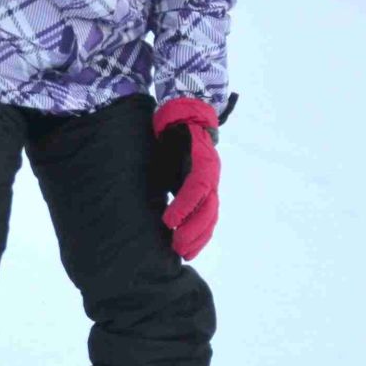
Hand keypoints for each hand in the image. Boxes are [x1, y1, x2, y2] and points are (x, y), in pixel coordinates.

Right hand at [153, 97, 220, 259]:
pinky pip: (196, 189)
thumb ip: (169, 191)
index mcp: (204, 186)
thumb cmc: (173, 143)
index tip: (184, 253)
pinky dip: (184, 207)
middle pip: (209, 218)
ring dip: (191, 229)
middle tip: (180, 255)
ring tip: (176, 243)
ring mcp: (209, 172)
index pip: (205, 218)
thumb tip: (154, 216)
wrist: (181, 110)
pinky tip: (171, 220)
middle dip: (195, 239)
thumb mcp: (170, 172)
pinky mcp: (202, 161)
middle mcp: (210, 181)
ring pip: (206, 208)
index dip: (197, 238)